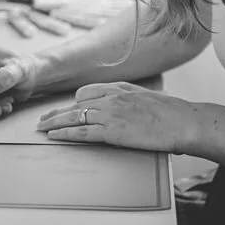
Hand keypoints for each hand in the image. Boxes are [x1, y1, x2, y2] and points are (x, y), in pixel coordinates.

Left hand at [35, 81, 197, 152]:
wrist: (183, 121)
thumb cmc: (171, 113)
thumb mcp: (146, 97)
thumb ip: (129, 100)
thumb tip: (123, 109)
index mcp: (119, 88)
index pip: (86, 92)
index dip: (73, 103)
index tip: (65, 110)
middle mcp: (111, 97)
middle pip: (75, 104)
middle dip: (57, 113)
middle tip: (42, 119)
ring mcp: (110, 114)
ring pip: (74, 117)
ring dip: (54, 123)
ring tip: (41, 128)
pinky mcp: (112, 131)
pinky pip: (82, 132)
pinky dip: (65, 134)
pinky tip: (54, 136)